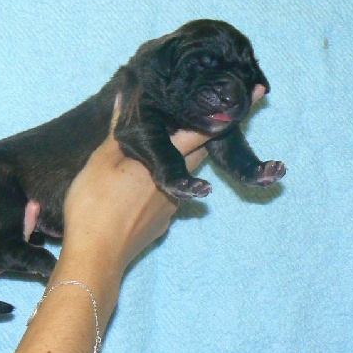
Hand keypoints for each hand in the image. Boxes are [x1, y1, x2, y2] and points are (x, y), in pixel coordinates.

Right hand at [61, 85, 265, 273]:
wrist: (96, 257)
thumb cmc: (96, 204)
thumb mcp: (101, 160)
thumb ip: (118, 129)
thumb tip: (126, 96)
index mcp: (166, 162)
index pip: (203, 131)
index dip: (225, 112)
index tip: (256, 94)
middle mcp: (178, 185)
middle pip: (197, 153)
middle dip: (201, 134)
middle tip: (199, 116)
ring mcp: (171, 208)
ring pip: (183, 176)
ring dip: (180, 160)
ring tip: (163, 148)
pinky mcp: (160, 226)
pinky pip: (168, 197)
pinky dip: (162, 184)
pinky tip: (139, 186)